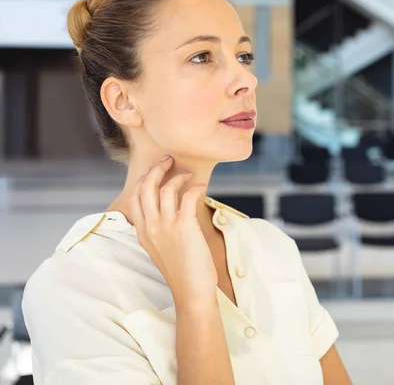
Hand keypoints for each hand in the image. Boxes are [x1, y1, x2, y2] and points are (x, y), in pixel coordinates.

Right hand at [128, 156, 217, 302]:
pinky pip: (187, 197)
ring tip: (188, 175)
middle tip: (168, 160)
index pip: (135, 197)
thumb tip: (167, 212)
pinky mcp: (184, 228)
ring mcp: (166, 227)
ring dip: (178, 177)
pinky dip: (194, 187)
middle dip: (156, 169)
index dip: (144, 179)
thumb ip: (158, 230)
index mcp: (142, 232)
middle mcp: (150, 227)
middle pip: (145, 187)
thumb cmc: (182, 271)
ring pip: (165, 189)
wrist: (191, 291)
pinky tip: (201, 187)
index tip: (155, 171)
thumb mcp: (160, 249)